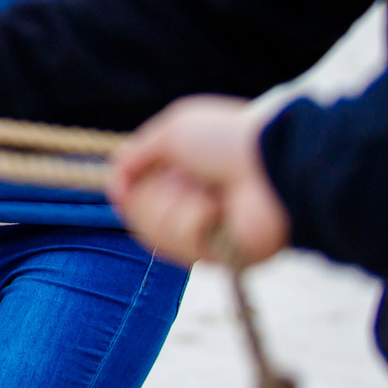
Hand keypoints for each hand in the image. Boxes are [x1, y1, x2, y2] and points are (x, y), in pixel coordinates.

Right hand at [110, 96, 290, 267]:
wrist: (274, 167)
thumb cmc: (227, 140)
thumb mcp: (172, 131)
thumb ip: (135, 156)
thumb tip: (114, 188)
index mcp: (180, 175)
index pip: (135, 195)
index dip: (127, 191)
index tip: (123, 187)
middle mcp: (189, 203)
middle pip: (138, 215)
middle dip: (155, 197)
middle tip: (183, 181)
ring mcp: (204, 232)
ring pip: (155, 233)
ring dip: (176, 210)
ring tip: (208, 198)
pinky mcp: (218, 255)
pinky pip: (180, 248)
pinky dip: (193, 224)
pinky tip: (216, 213)